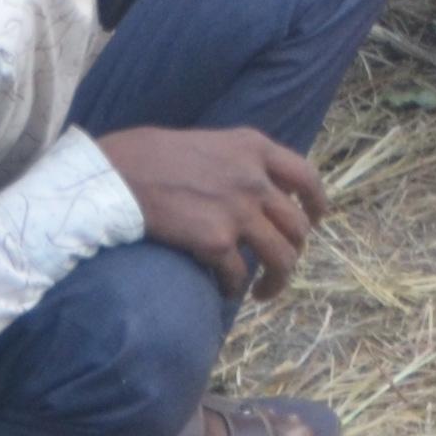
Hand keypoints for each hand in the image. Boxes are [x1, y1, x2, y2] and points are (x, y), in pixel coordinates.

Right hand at [98, 124, 325, 301]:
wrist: (117, 174)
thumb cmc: (151, 155)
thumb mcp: (209, 142)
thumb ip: (240, 162)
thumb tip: (258, 189)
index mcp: (254, 147)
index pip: (307, 176)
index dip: (317, 202)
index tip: (317, 220)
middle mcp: (254, 178)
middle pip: (297, 225)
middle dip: (295, 250)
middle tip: (283, 265)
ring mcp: (238, 210)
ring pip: (282, 257)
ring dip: (278, 280)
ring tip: (266, 292)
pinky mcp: (216, 241)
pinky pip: (239, 276)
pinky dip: (235, 289)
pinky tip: (225, 290)